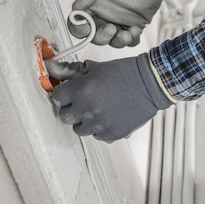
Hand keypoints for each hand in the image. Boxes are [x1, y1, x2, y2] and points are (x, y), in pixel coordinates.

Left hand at [45, 54, 173, 141]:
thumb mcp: (97, 67)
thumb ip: (72, 71)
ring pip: (79, 129)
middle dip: (71, 109)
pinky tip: (108, 117)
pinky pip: (97, 136)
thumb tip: (53, 67)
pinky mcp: (113, 134)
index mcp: (81, 91)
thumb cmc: (126, 73)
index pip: (57, 98)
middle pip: (65, 116)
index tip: (69, 93)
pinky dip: (100, 128)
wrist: (151, 84)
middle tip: (82, 102)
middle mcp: (87, 110)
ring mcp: (100, 124)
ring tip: (96, 111)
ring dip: (84, 121)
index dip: (63, 94)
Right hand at [70, 0, 170, 47]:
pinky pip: (131, 40)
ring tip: (125, 34)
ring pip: (113, 41)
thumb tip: (76, 7)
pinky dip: (131, 40)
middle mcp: (103, 16)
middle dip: (100, 37)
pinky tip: (134, 30)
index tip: (85, 27)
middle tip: (110, 28)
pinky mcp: (136, 25)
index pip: (78, 23)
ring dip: (116, 41)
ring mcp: (119, 22)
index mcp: (91, 5)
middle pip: (95, 36)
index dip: (78, 29)